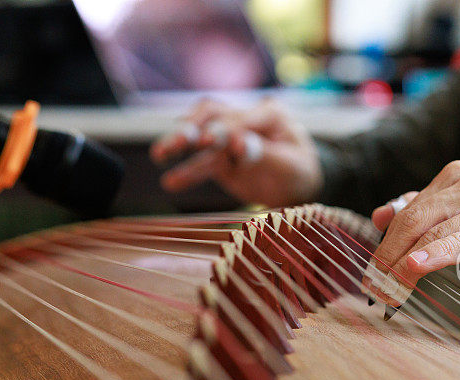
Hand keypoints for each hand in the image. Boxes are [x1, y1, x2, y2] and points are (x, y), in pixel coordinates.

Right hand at [151, 98, 322, 206]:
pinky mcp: (219, 157)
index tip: (220, 145)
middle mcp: (245, 118)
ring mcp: (229, 136)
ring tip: (160, 154)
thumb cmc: (299, 172)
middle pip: (213, 116)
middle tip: (180, 140)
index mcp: (269, 113)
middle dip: (193, 128)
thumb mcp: (291, 165)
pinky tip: (170, 182)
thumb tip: (238, 143)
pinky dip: (186, 172)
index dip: (229, 131)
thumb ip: (263, 153)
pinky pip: (200, 162)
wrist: (299, 187)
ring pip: (199, 133)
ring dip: (179, 143)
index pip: (242, 120)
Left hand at [365, 161, 459, 304]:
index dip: (387, 241)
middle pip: (418, 217)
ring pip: (436, 233)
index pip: (410, 209)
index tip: (371, 270)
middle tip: (374, 284)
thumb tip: (378, 215)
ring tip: (389, 289)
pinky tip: (413, 268)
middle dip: (390, 253)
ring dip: (405, 265)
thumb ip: (420, 213)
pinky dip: (434, 256)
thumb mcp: (457, 221)